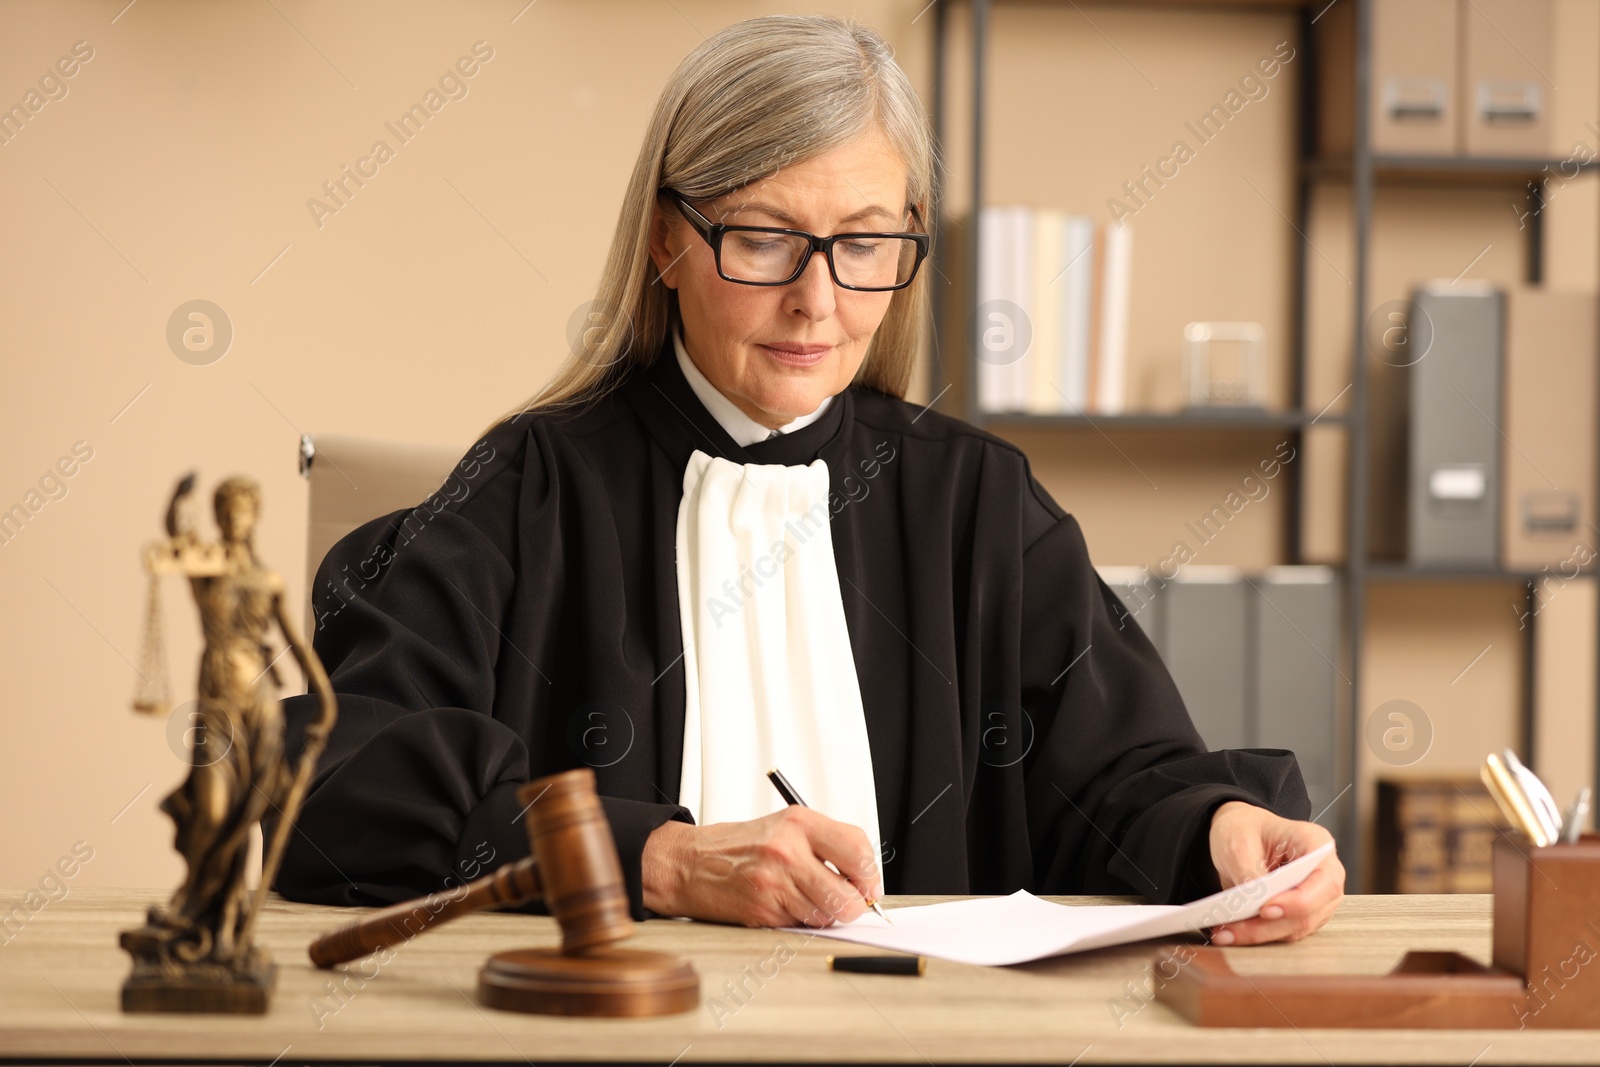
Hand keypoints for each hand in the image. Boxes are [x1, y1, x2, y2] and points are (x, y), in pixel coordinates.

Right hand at [641, 807, 880, 927]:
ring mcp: (774, 883)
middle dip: (853, 906)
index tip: (868, 885)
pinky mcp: (763, 911)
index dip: (870, 875)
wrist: (689, 862)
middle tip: (848, 902)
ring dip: (823, 914)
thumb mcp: (786, 826)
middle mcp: (787, 850)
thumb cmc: (740, 845)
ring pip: (826, 916)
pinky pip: (801, 925)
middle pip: (848, 895)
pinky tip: (783, 904)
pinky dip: (799, 921)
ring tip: (805, 897)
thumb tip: (864, 878)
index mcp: (799, 823)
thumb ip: (827, 844)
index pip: (857, 849)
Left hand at [1205, 800, 1343, 945]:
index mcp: (1317, 844)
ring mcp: (1316, 897)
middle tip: (1234, 929)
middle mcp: (1323, 875)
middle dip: (1270, 925)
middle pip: (1309, 912)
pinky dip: (1258, 935)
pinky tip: (1231, 932)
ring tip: (1225, 934)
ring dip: (1260, 935)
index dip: (1299, 902)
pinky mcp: (1300, 914)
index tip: (1266, 909)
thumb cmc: (1244, 828)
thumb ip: (1249, 872)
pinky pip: (1284, 931)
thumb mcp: (1239, 842)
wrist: (1239, 833)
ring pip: (1295, 928)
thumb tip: (1254, 904)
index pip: (1324, 881)